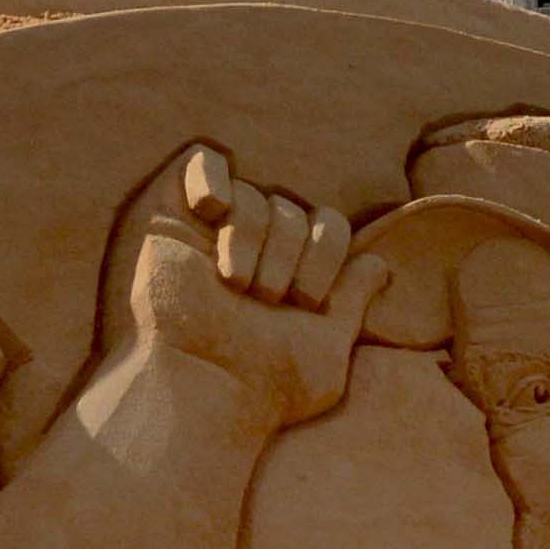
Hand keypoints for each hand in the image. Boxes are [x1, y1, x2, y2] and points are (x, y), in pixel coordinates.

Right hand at [118, 143, 382, 431]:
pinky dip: (212, 179)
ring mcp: (210, 232)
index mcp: (289, 271)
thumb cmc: (265, 382)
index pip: (329, 225)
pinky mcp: (170, 218)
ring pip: (255, 196)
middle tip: (265, 301)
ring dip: (251, 241)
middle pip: (293, 209)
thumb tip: (380, 263)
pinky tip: (212, 211)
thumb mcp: (327, 347)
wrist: (203, 387)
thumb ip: (353, 301)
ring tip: (234, 286)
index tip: (307, 302)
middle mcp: (252, 247)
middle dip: (287, 256)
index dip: (326, 255)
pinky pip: (202, 162)